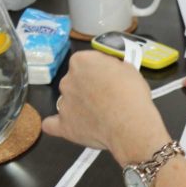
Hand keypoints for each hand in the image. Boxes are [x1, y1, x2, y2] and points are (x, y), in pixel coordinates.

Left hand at [42, 51, 169, 164]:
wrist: (130, 124)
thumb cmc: (132, 94)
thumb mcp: (129, 69)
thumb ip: (112, 67)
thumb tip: (108, 72)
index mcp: (82, 61)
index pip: (86, 60)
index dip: (100, 69)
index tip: (111, 77)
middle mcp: (67, 80)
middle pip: (75, 80)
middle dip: (88, 86)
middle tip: (107, 96)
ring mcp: (63, 103)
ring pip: (68, 101)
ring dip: (79, 104)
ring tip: (99, 115)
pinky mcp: (63, 126)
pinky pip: (52, 124)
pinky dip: (59, 124)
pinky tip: (68, 125)